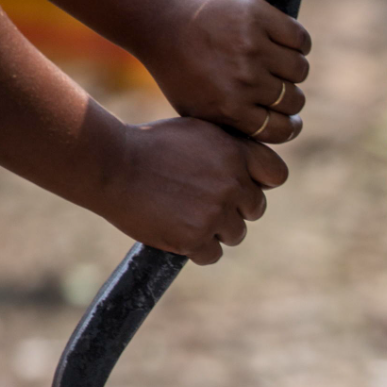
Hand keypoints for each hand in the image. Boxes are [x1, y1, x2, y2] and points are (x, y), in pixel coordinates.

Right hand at [96, 118, 287, 264]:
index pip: (276, 175)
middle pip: (255, 208)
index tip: (243, 185)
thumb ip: (230, 150)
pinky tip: (178, 232)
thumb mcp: (197, 132)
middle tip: (202, 201)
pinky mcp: (195, 238)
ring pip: (235, 234)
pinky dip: (197, 249)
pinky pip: (212, 255)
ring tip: (185, 214)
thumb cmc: (151, 146)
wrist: (110, 166)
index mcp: (236, 153)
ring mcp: (215, 213)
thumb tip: (256, 169)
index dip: (261, 182)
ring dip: (216, 230)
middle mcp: (232, 184)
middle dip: (234, 208)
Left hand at [144, 0, 309, 144]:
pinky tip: (283, 42)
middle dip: (288, 95)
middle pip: (295, 100)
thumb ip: (237, 127)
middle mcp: (244, 80)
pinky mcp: (258, 17)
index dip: (290, 124)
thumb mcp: (201, 111)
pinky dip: (298, 42)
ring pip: (300, 69)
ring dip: (292, 68)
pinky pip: (300, 39)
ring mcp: (252, 47)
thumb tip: (280, 131)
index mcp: (231, 109)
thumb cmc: (182, 71)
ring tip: (276, 62)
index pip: (284, 129)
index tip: (289, 118)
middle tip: (274, 84)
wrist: (162, 22)